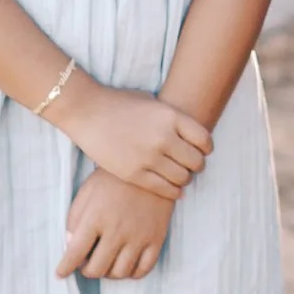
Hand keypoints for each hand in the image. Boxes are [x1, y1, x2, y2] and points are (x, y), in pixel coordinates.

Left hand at [57, 167, 175, 280]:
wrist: (150, 165)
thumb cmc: (112, 179)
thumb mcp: (87, 192)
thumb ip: (74, 219)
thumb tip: (70, 244)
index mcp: (95, 218)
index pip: (75, 253)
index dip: (65, 268)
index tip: (61, 273)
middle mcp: (117, 230)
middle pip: (97, 269)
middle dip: (87, 271)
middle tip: (87, 263)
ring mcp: (139, 236)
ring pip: (120, 273)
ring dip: (109, 273)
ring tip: (107, 262)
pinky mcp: (157, 238)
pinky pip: (144, 269)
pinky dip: (132, 273)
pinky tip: (126, 263)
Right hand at [60, 87, 210, 199]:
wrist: (87, 112)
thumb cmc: (119, 104)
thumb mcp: (151, 102)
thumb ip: (171, 118)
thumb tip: (189, 134)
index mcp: (170, 116)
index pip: (204, 139)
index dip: (207, 148)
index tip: (204, 151)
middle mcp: (163, 137)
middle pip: (196, 161)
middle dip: (197, 165)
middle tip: (192, 166)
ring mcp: (149, 157)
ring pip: (183, 178)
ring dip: (185, 179)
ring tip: (181, 176)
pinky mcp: (134, 174)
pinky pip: (165, 189)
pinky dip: (174, 192)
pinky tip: (173, 189)